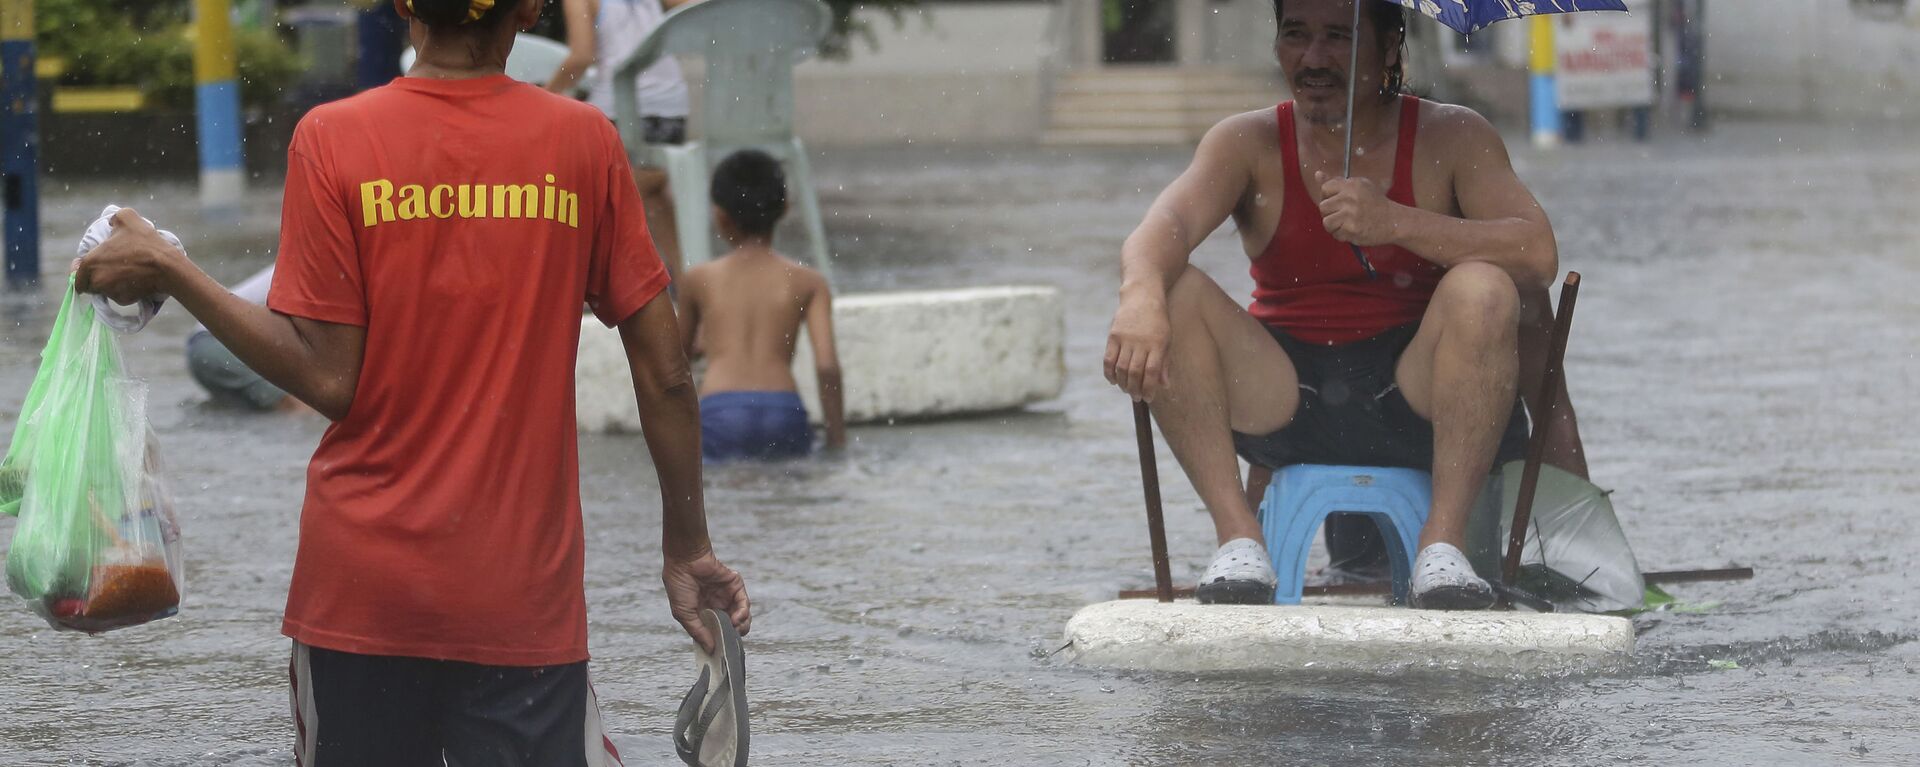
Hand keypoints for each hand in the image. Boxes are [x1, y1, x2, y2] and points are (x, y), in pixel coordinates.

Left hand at [72, 208, 186, 304]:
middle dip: (97, 278)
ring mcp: (110, 292)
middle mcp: (96, 280)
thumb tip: (111, 222)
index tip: (94, 266)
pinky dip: (125, 290)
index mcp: (90, 262)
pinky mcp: (124, 300)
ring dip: (111, 284)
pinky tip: (135, 281)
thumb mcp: (128, 218)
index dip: (81, 271)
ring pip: (105, 291)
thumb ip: (114, 218)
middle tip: (111, 269)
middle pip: (90, 284)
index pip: (76, 274)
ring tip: (126, 273)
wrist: (167, 267)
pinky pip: (119, 296)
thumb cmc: (145, 243)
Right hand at [663, 550, 749, 653]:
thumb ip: (698, 632)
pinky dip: (743, 613)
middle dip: (734, 636)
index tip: (722, 652)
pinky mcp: (735, 587)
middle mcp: (716, 606)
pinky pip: (744, 603)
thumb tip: (711, 649)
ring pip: (742, 617)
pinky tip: (736, 619)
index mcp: (703, 614)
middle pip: (733, 627)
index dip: (720, 642)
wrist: (685, 560)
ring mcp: (727, 597)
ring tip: (734, 628)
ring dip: (741, 626)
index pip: (716, 632)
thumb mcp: (684, 613)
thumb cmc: (679, 585)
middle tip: (731, 641)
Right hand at [1104, 288, 1170, 401]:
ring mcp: (1125, 339)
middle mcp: (1141, 342)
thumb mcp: (1167, 339)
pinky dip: (1109, 373)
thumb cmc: (1158, 321)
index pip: (1152, 372)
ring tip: (1126, 390)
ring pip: (1121, 368)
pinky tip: (1113, 380)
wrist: (1142, 296)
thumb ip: (1164, 363)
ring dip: (1123, 384)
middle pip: (1135, 372)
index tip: (1149, 398)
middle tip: (1137, 397)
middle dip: (1135, 389)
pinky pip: (1108, 359)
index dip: (1149, 388)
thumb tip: (1164, 385)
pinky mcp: (1113, 336)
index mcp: (1158, 344)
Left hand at [1316, 172, 1399, 246]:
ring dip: (1333, 226)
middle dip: (1329, 213)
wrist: (1394, 221)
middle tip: (1341, 215)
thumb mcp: (1360, 186)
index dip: (1327, 197)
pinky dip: (1342, 235)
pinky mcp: (1352, 229)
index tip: (1336, 202)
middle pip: (1323, 207)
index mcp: (1351, 185)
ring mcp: (1350, 214)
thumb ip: (1337, 182)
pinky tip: (1352, 231)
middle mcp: (1349, 198)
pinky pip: (1336, 234)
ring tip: (1345, 224)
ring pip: (1326, 222)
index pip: (1325, 188)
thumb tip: (1317, 174)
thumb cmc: (1376, 203)